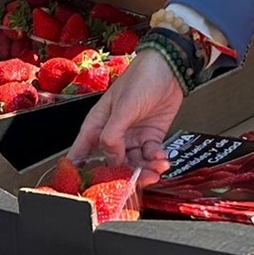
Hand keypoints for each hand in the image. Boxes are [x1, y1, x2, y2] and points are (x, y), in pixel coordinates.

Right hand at [70, 47, 185, 179]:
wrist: (171, 67)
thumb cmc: (142, 77)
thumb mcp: (124, 106)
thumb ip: (113, 134)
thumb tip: (111, 159)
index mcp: (98, 123)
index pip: (82, 152)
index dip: (83, 171)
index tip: (89, 187)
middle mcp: (113, 132)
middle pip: (113, 163)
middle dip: (125, 174)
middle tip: (138, 180)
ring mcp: (132, 135)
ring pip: (134, 162)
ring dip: (145, 169)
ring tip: (156, 168)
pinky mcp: (150, 136)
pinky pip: (150, 155)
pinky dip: (157, 159)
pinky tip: (162, 157)